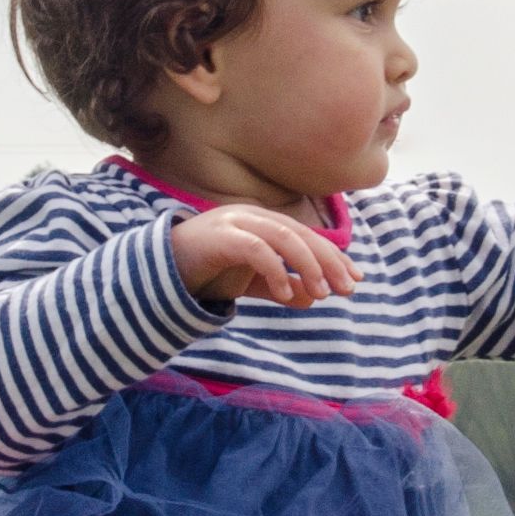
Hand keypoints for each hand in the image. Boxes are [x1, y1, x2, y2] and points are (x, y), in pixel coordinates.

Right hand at [171, 202, 358, 308]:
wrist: (159, 272)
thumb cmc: (207, 271)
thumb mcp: (251, 283)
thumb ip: (280, 288)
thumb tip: (312, 298)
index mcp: (263, 223)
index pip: (307, 236)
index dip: (334, 257)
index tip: (355, 279)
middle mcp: (253, 216)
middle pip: (301, 234)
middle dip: (329, 261)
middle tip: (347, 288)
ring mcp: (235, 222)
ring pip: (284, 237)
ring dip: (308, 265)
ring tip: (322, 293)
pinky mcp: (220, 236)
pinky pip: (256, 250)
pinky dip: (275, 270)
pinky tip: (287, 293)